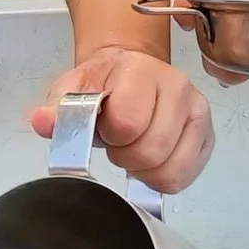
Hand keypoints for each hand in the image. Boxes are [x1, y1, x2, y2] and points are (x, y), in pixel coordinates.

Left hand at [27, 45, 213, 194]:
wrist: (129, 74)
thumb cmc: (101, 86)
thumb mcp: (71, 91)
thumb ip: (58, 109)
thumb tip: (41, 122)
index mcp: (141, 70)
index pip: (127, 123)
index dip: (109, 135)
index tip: (104, 127)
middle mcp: (177, 86)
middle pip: (150, 151)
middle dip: (125, 156)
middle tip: (117, 144)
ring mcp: (198, 112)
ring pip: (169, 170)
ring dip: (142, 171)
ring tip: (133, 150)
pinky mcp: (207, 137)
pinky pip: (183, 178)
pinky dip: (161, 179)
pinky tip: (150, 161)